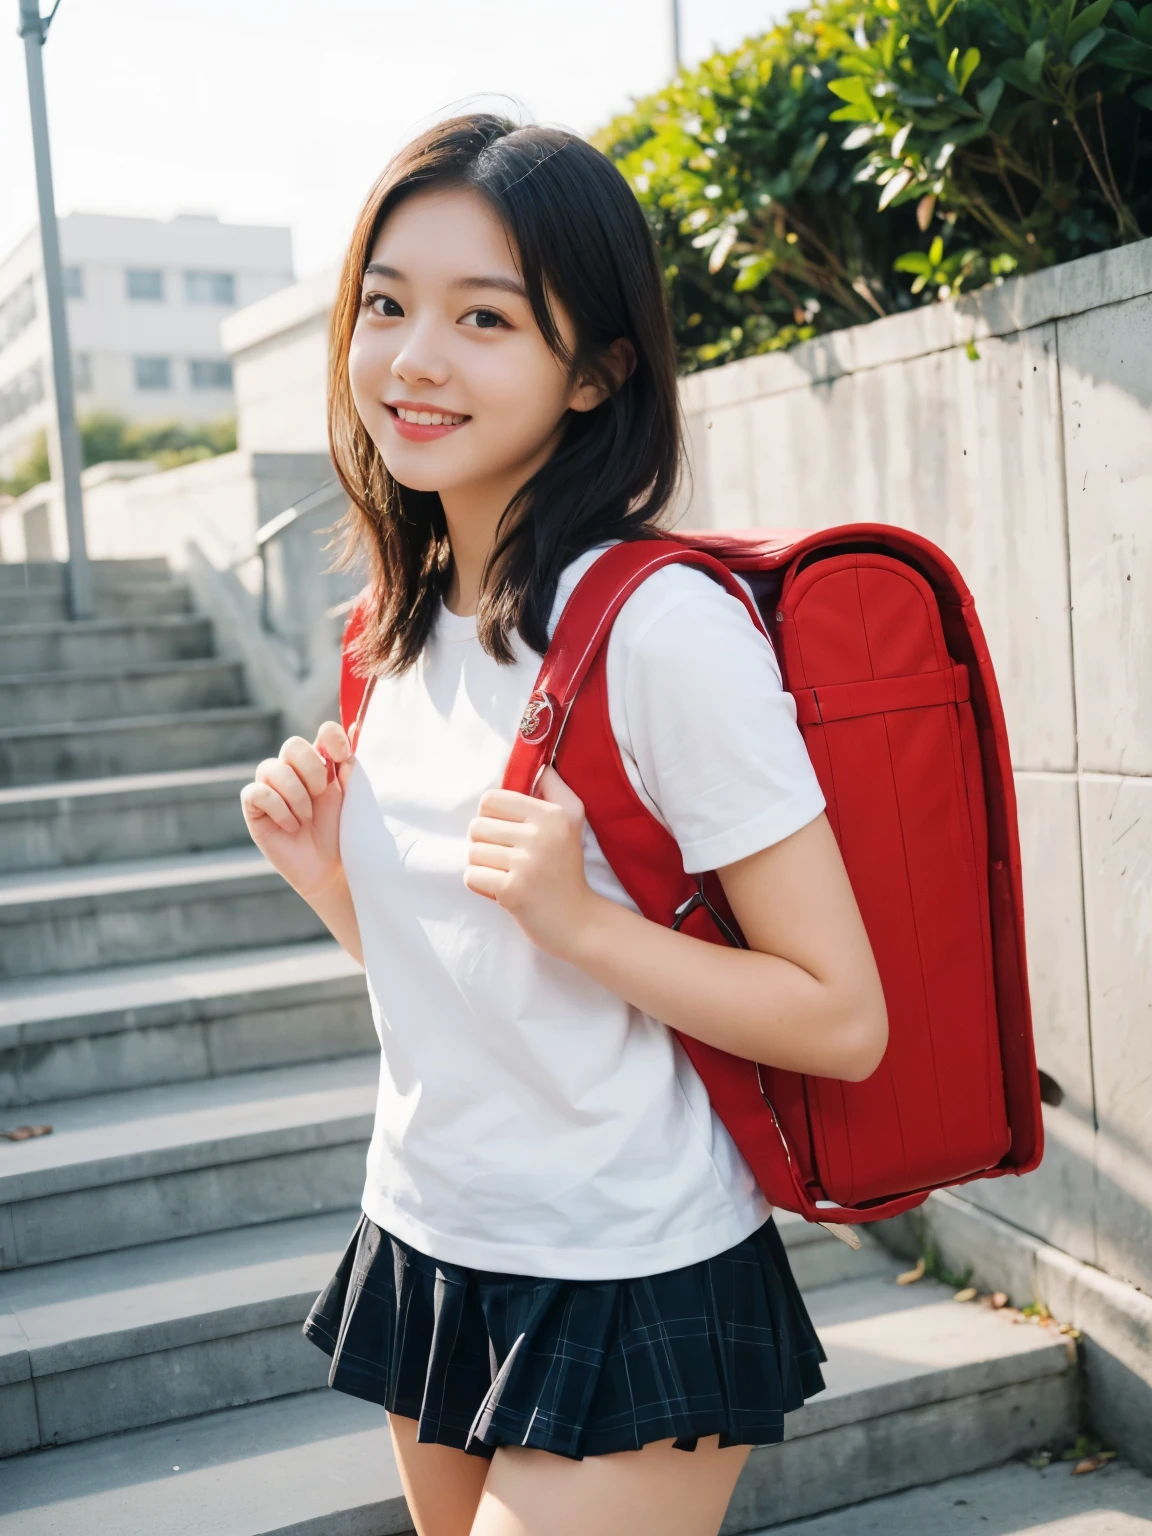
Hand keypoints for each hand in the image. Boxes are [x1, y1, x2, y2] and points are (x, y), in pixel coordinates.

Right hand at [241, 721, 352, 898]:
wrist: (330, 869)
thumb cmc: (341, 833)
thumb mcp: (351, 797)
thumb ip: (350, 765)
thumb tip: (356, 726)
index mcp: (322, 762)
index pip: (323, 732)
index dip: (331, 737)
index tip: (343, 756)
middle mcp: (294, 769)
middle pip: (293, 745)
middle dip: (311, 770)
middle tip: (320, 794)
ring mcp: (271, 786)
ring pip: (273, 768)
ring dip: (296, 796)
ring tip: (306, 819)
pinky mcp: (254, 807)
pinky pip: (257, 792)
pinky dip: (278, 809)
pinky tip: (291, 826)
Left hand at [464, 766, 604, 958]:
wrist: (577, 920)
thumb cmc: (566, 867)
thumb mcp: (572, 819)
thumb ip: (554, 788)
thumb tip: (539, 763)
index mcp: (552, 814)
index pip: (491, 799)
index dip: (492, 816)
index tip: (508, 831)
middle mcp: (540, 835)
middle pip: (477, 826)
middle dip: (486, 843)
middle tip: (509, 857)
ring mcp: (526, 864)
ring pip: (472, 851)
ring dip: (483, 865)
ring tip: (507, 872)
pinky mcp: (512, 891)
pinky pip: (472, 876)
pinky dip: (482, 884)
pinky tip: (503, 888)